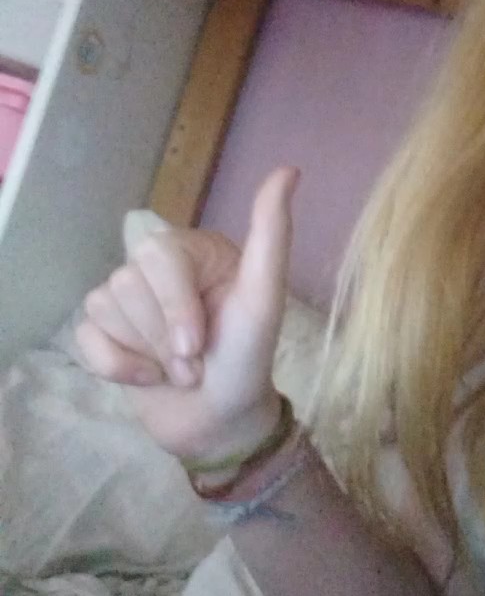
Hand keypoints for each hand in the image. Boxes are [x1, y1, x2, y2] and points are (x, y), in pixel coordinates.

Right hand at [75, 166, 299, 460]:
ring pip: (103, 307)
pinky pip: (85, 336)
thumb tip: (288, 171)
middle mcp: (155, 268)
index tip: (198, 345)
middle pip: (126, 284)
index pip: (156, 258)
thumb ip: (272, 234)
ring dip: (146, 354)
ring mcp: (125, 300)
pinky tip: (146, 377)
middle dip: (163, 337)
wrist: (223, 424)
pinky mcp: (102, 333)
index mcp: (191, 250)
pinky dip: (116, 366)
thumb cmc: (247, 359)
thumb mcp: (264, 299)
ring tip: (179, 371)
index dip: (174, 308)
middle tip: (195, 362)